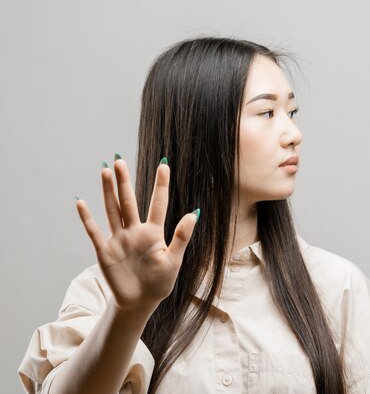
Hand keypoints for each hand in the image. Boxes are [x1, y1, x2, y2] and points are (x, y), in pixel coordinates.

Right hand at [75, 155, 198, 312]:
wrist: (141, 302)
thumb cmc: (160, 282)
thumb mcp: (174, 260)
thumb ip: (182, 236)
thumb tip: (194, 213)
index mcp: (154, 232)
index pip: (158, 203)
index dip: (161, 184)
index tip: (164, 164)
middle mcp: (135, 231)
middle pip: (129, 202)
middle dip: (124, 182)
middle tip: (119, 160)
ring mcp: (119, 240)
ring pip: (113, 211)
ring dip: (108, 192)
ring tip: (105, 171)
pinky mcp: (105, 252)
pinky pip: (94, 232)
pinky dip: (87, 219)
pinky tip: (81, 203)